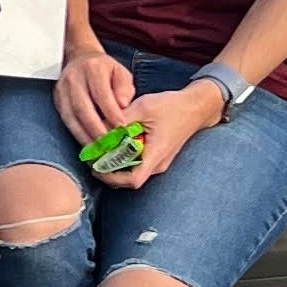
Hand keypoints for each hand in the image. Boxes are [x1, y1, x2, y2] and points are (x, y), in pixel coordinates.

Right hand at [53, 45, 134, 142]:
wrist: (80, 58)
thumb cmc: (105, 69)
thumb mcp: (121, 72)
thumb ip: (124, 88)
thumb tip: (123, 105)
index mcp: (93, 69)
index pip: (102, 95)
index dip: (112, 113)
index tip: (122, 128)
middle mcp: (74, 78)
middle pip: (83, 109)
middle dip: (97, 129)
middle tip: (109, 145)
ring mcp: (62, 89)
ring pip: (72, 117)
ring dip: (85, 136)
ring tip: (98, 149)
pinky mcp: (57, 100)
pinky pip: (66, 120)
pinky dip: (77, 134)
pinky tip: (87, 143)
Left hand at [98, 84, 223, 188]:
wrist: (195, 107)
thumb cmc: (172, 106)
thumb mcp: (144, 107)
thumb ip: (121, 118)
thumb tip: (98, 127)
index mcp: (156, 154)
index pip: (133, 180)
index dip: (111, 177)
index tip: (96, 167)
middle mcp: (158, 163)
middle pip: (128, 180)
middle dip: (107, 172)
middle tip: (91, 158)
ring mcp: (157, 161)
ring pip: (131, 173)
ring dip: (114, 165)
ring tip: (99, 151)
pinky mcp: (156, 157)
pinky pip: (136, 164)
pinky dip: (122, 159)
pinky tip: (112, 146)